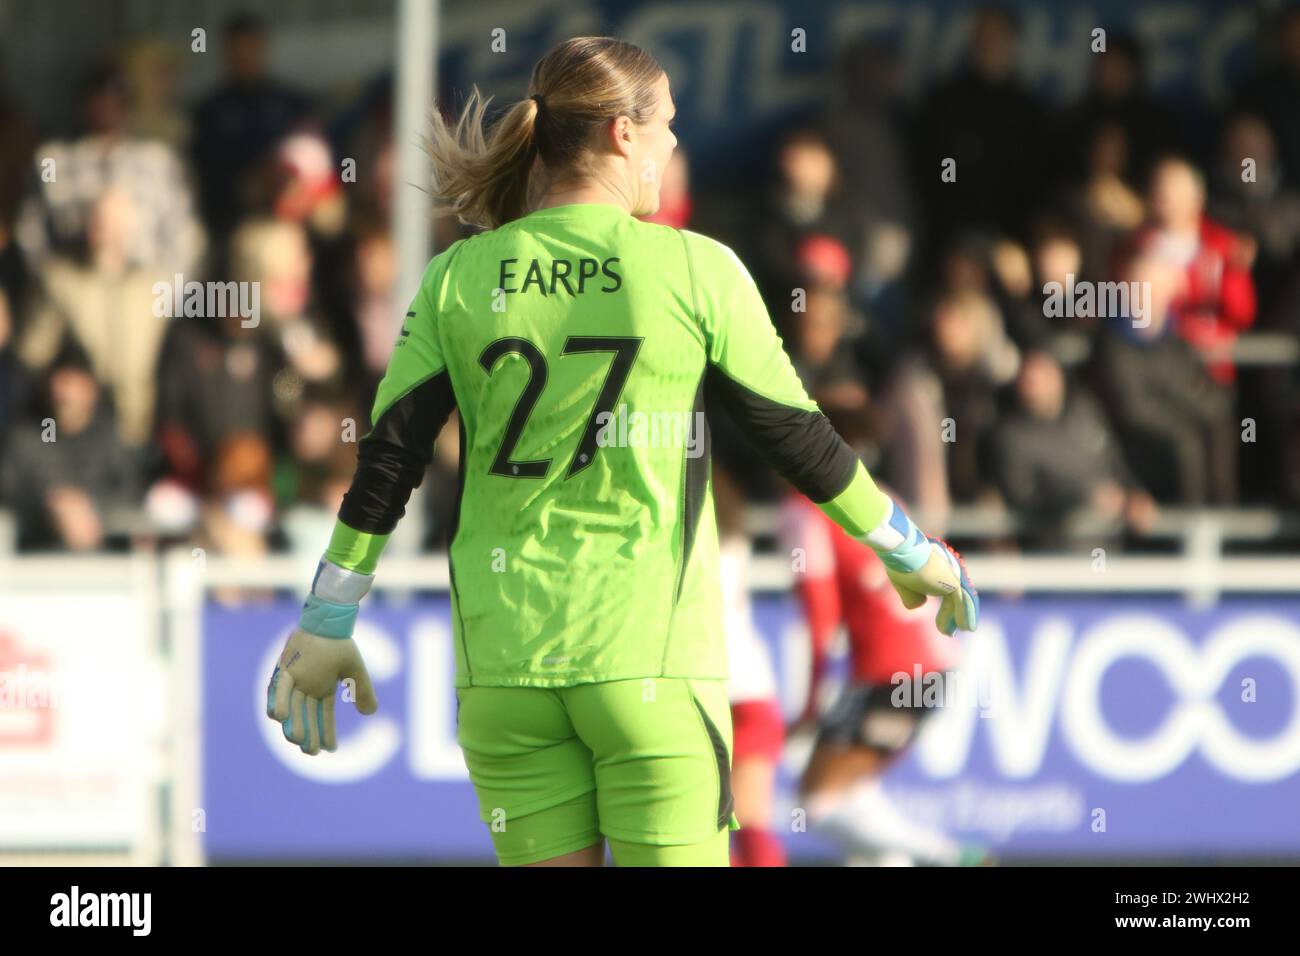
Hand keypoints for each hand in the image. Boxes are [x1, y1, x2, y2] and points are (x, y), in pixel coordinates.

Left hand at [266, 627, 377, 754]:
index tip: (330, 749)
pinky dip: (277, 701)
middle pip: (306, 716)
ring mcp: (293, 679)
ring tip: (298, 740)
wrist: (329, 620)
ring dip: (293, 724)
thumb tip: (371, 714)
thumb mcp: (354, 671)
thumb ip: (363, 691)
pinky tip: (278, 717)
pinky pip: (278, 687)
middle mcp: (305, 687)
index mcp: (321, 688)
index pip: (323, 715)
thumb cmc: (339, 643)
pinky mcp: (284, 668)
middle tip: (311, 752)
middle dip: (309, 734)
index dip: (326, 732)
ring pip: (291, 707)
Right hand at [884, 537, 978, 635]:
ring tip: (956, 633)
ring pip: (961, 601)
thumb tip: (920, 603)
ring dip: (960, 618)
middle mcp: (949, 569)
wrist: (902, 554)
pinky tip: (966, 628)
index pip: (947, 591)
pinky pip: (963, 602)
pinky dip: (966, 615)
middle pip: (955, 597)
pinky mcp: (955, 582)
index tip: (941, 624)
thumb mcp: (904, 585)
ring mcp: (954, 575)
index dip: (946, 610)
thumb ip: (912, 596)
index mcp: (938, 568)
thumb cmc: (900, 566)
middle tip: (949, 631)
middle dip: (952, 615)